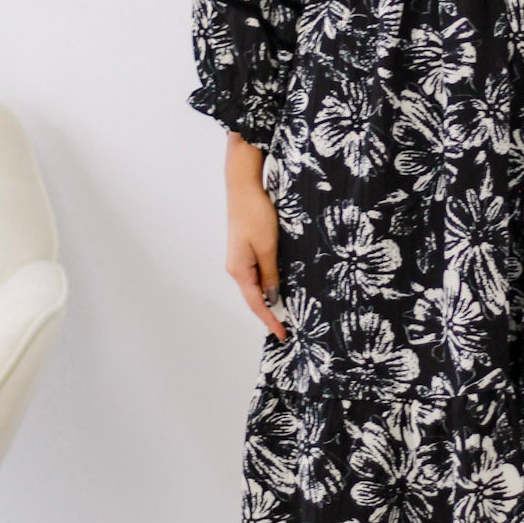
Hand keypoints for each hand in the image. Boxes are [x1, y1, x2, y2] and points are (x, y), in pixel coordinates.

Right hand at [224, 132, 288, 340]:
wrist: (243, 187)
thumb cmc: (255, 215)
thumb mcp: (267, 248)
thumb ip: (270, 274)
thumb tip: (272, 297)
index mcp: (239, 270)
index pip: (256, 303)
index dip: (270, 320)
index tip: (282, 335)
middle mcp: (236, 267)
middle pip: (254, 298)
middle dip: (269, 314)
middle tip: (287, 329)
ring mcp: (240, 258)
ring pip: (256, 286)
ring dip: (270, 299)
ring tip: (286, 313)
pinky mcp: (245, 249)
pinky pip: (257, 273)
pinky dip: (268, 284)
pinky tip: (279, 288)